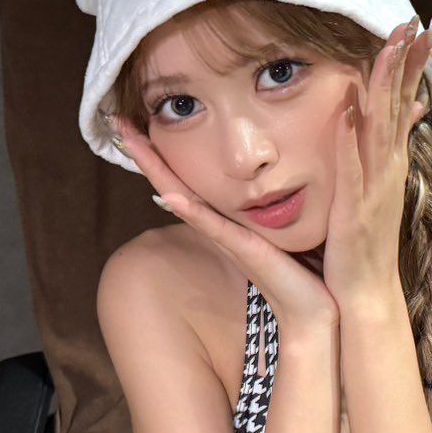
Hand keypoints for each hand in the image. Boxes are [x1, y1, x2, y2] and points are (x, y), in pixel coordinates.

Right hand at [106, 114, 338, 330]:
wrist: (315, 310)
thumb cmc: (306, 269)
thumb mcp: (288, 224)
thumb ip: (279, 199)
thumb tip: (280, 168)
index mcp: (229, 217)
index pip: (190, 178)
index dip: (164, 152)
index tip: (139, 122)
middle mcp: (220, 226)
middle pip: (173, 182)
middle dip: (145, 153)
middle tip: (116, 122)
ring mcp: (227, 238)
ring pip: (182, 197)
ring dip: (155, 169)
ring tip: (130, 140)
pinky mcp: (245, 251)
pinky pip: (213, 227)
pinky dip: (191, 212)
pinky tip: (170, 196)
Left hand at [322, 14, 431, 307]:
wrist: (365, 293)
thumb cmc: (364, 244)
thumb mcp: (376, 190)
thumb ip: (382, 151)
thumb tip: (400, 115)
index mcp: (390, 162)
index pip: (404, 102)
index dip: (411, 64)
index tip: (420, 26)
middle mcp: (388, 169)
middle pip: (400, 105)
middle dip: (407, 62)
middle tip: (416, 21)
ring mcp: (374, 187)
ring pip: (381, 127)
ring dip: (384, 87)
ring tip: (387, 48)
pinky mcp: (354, 207)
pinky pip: (352, 166)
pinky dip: (350, 137)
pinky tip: (347, 107)